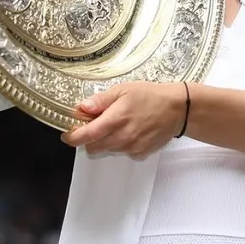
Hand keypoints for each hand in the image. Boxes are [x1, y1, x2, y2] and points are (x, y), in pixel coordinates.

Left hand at [60, 81, 187, 159]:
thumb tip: (81, 107)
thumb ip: (101, 101)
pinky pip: (123, 153)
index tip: (67, 135)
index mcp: (115, 120)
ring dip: (105, 141)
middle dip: (89, 139)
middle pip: (93, 148)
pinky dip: (121, 144)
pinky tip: (131, 131)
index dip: (72, 137)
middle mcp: (122, 137)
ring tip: (117, 125)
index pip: (86, 136)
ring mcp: (131, 148)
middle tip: (95, 125)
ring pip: (108, 150)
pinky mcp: (140, 153)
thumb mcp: (123, 90)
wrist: (177, 109)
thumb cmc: (150, 96)